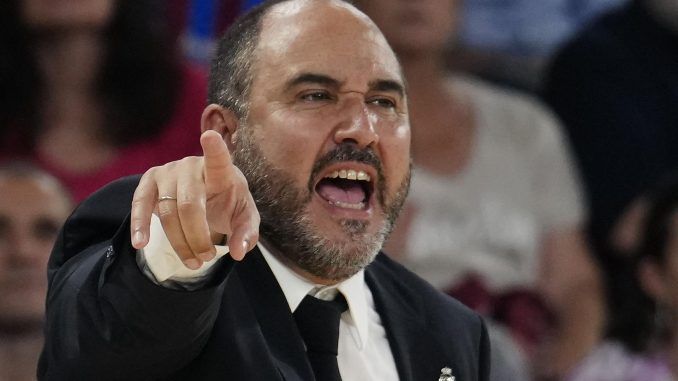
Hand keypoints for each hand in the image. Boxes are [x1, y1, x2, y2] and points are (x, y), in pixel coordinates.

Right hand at [130, 130, 259, 268]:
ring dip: (179, 243)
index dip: (214, 149)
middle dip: (197, 237)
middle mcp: (192, 166)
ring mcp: (168, 171)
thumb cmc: (228, 203)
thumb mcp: (244, 218)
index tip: (210, 136)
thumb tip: (239, 252)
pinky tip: (140, 243)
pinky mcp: (149, 181)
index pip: (219, 158)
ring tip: (193, 263)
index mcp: (221, 170)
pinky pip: (140, 204)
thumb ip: (247, 233)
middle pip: (189, 205)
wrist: (207, 197)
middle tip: (207, 258)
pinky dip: (139, 224)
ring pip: (167, 211)